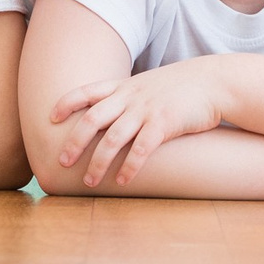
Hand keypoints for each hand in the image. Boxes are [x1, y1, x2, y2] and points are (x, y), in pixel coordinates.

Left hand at [48, 58, 229, 187]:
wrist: (213, 81)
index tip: (50, 118)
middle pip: (92, 119)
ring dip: (98, 163)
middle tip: (61, 162)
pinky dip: (128, 167)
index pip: (86, 91)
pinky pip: (140, 149)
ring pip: (112, 138)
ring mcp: (146, 110)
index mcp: (124, 86)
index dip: (66, 104)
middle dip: (74, 142)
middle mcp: (130, 97)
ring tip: (89, 182)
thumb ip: (128, 96)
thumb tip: (111, 114)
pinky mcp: (164, 124)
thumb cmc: (181, 86)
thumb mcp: (149, 84)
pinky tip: (121, 181)